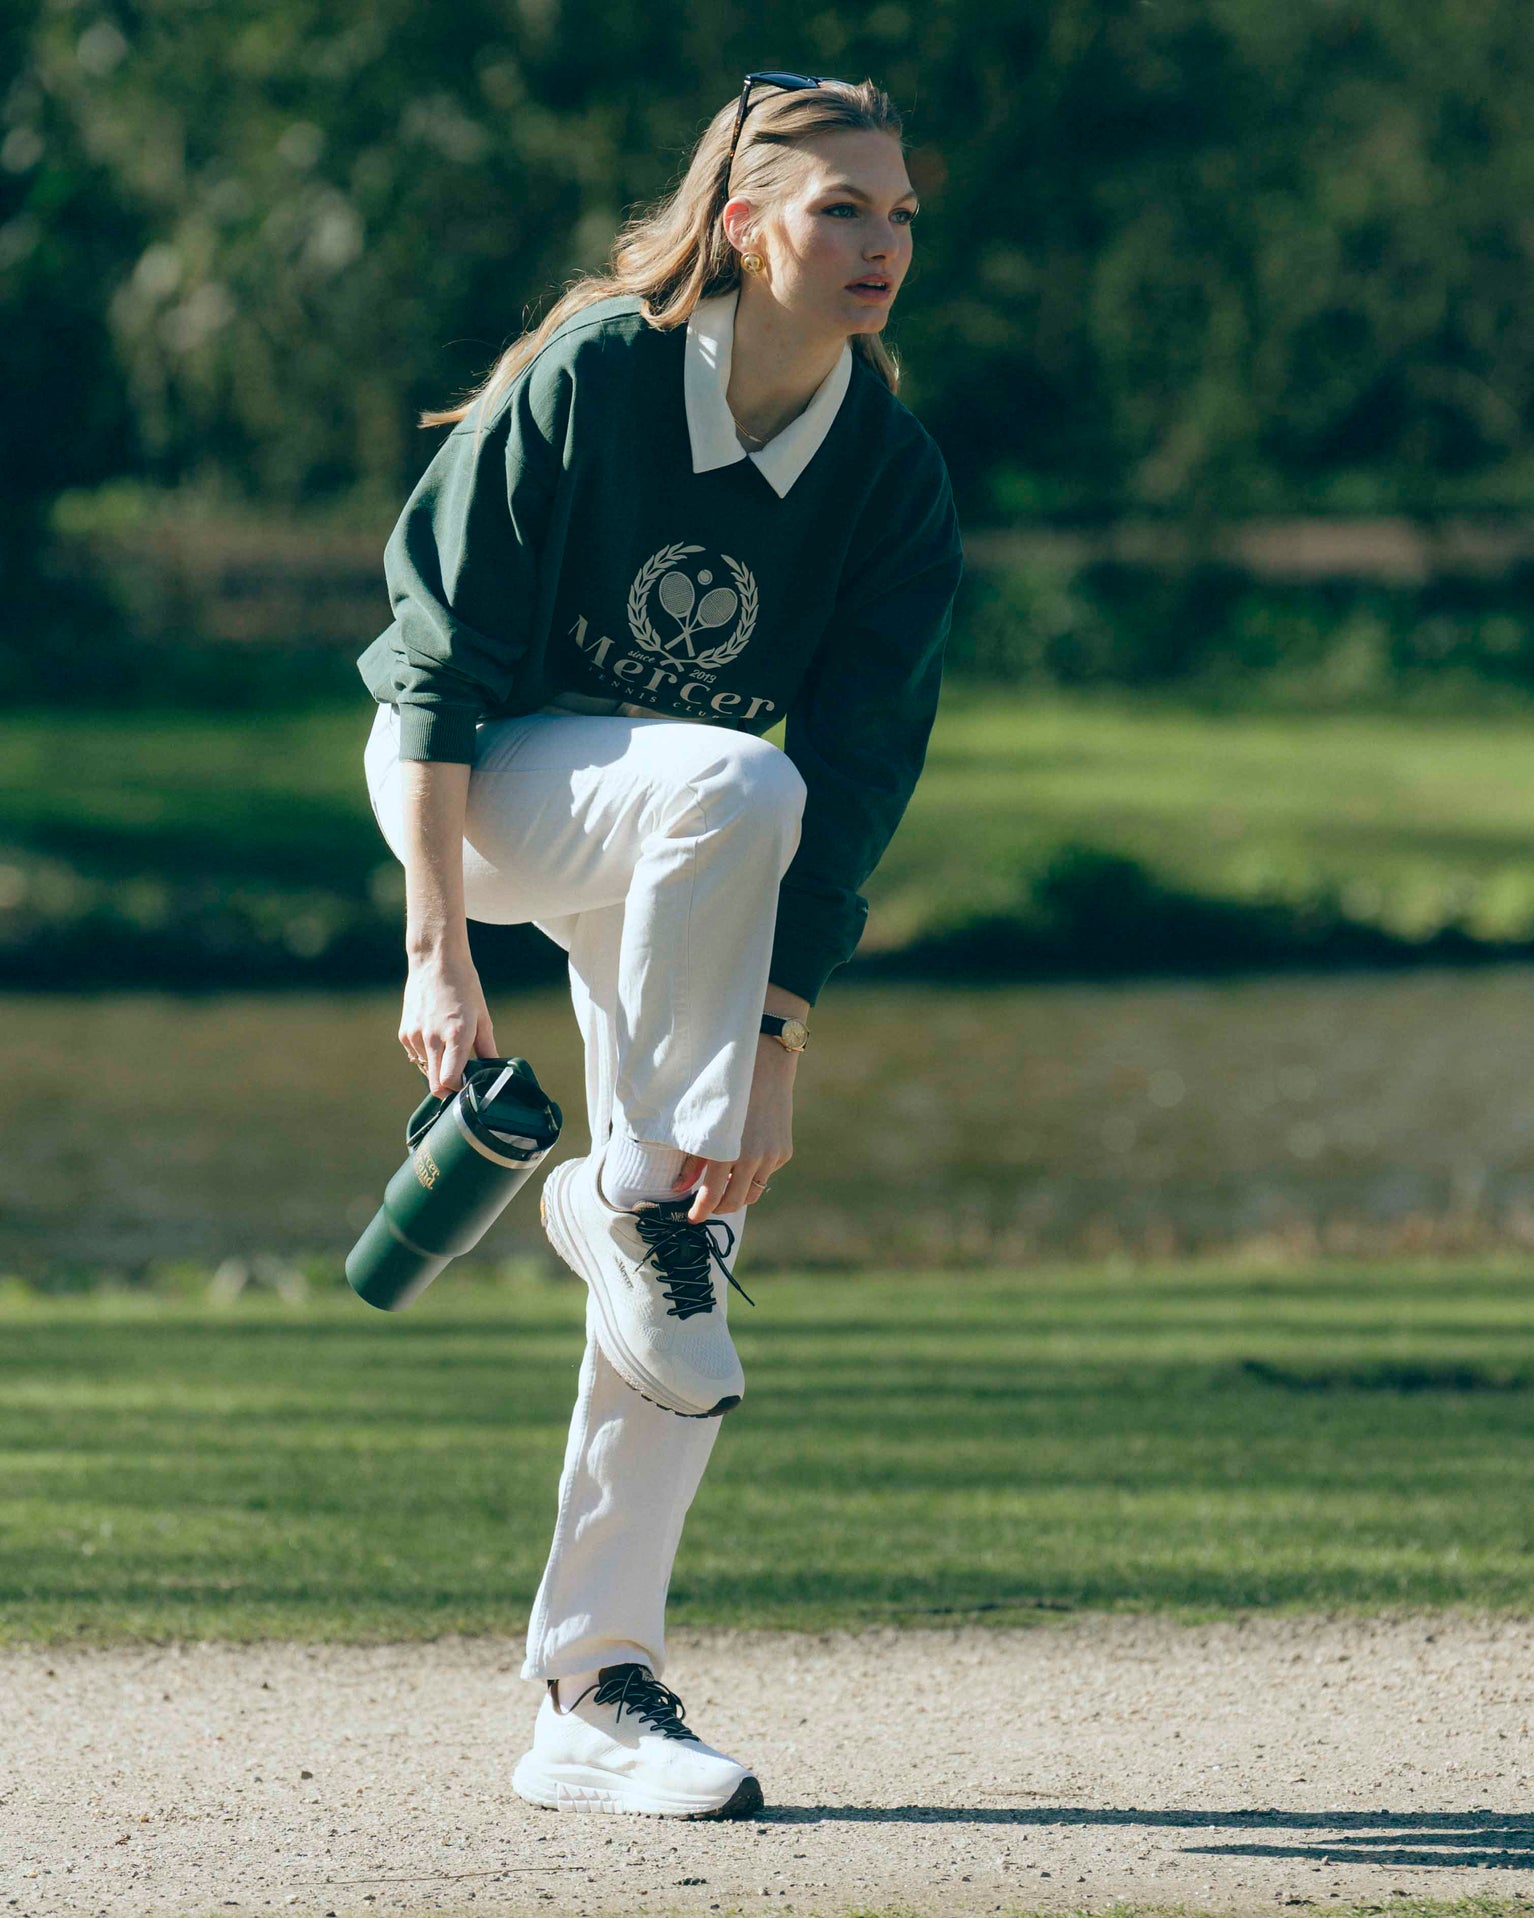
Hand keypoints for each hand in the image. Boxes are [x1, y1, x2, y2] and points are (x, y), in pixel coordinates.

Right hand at [400, 948, 496, 1098]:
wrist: (435, 962)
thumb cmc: (464, 986)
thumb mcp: (482, 1016)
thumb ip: (487, 1048)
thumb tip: (493, 1070)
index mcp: (457, 1034)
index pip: (450, 1080)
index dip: (458, 1089)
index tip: (466, 1085)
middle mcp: (433, 1038)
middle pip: (435, 1083)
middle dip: (447, 1087)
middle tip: (459, 1079)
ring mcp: (416, 1036)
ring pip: (425, 1069)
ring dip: (437, 1066)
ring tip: (447, 1044)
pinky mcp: (405, 1033)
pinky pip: (416, 1055)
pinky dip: (426, 1053)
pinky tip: (435, 1034)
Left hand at [676, 1037, 796, 1220]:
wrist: (765, 1067)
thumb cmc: (725, 1090)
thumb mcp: (703, 1122)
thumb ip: (692, 1158)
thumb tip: (680, 1187)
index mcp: (727, 1150)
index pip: (713, 1195)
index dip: (701, 1210)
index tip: (694, 1217)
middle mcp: (752, 1157)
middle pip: (736, 1202)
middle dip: (720, 1207)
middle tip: (708, 1204)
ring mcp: (772, 1156)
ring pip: (753, 1191)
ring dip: (737, 1193)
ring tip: (724, 1183)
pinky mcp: (784, 1152)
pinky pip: (766, 1173)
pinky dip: (752, 1173)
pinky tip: (744, 1156)